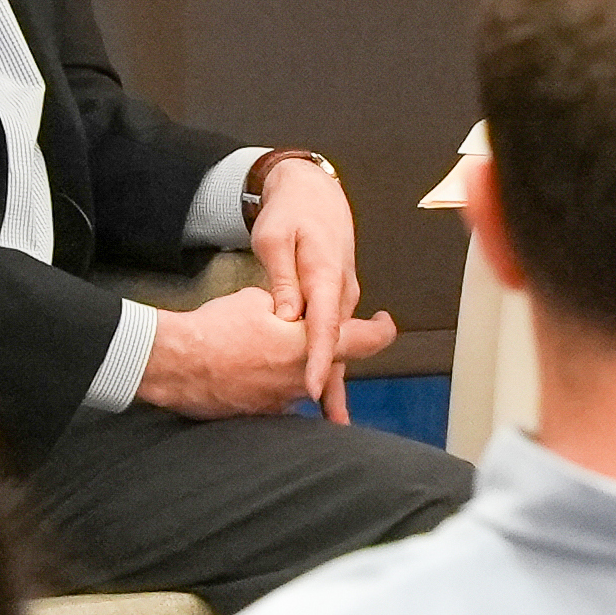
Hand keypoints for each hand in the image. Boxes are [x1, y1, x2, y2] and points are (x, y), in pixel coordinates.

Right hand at [138, 287, 397, 419]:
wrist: (177, 363)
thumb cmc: (217, 326)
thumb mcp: (258, 301)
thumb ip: (287, 307)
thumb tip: (293, 312)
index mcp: (312, 345)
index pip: (368, 340)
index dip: (383, 330)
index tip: (385, 322)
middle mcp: (305, 378)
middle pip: (333, 362)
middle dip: (325, 346)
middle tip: (308, 330)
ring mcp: (284, 400)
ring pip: (305, 381)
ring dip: (296, 367)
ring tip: (262, 348)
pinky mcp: (262, 414)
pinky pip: (278, 396)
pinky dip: (271, 382)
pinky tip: (248, 368)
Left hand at [248, 157, 362, 422]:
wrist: (314, 192)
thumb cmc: (292, 213)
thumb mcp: (275, 239)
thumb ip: (283, 280)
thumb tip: (288, 317)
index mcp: (327, 274)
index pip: (327, 324)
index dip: (322, 359)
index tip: (315, 388)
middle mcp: (341, 289)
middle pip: (340, 343)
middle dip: (337, 383)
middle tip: (335, 422)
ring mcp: (341, 295)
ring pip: (340, 341)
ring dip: (336, 376)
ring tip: (335, 417)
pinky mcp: (335, 298)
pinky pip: (334, 333)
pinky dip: (331, 358)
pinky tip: (326, 387)